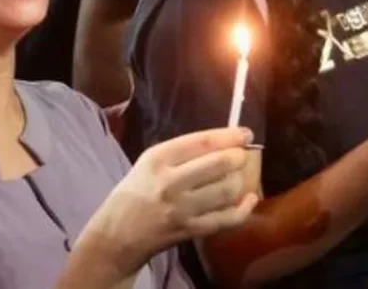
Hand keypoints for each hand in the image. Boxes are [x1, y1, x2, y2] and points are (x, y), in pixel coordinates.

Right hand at [82, 127, 258, 277]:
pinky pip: (227, 218)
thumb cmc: (136, 191)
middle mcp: (170, 182)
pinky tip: (250, 199)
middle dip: (238, 157)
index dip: (230, 135)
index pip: (202, 141)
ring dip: (240, 180)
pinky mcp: (190, 230)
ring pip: (227, 189)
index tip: (246, 133)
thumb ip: (183, 152)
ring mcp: (182, 208)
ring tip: (238, 176)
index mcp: (158, 158)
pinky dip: (244, 208)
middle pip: (219, 164)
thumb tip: (224, 141)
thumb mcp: (149, 162)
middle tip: (242, 156)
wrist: (117, 234)